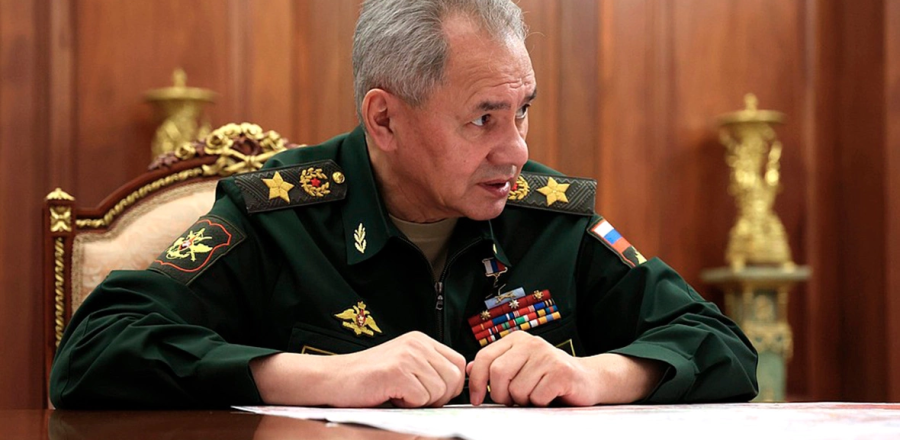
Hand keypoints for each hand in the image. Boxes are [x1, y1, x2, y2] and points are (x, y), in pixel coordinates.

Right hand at [251, 331, 465, 407]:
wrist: (333, 379)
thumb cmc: (366, 378)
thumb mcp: (404, 365)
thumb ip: (429, 369)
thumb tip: (459, 386)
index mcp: (421, 340)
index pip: (458, 363)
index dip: (451, 384)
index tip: (435, 395)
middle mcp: (417, 344)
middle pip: (454, 378)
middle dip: (439, 397)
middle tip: (414, 398)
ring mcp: (407, 356)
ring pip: (439, 391)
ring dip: (420, 402)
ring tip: (398, 394)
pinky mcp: (397, 371)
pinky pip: (422, 399)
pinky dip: (408, 405)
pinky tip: (391, 396)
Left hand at [466, 331, 664, 405]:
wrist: (587, 379)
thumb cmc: (549, 376)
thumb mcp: (519, 366)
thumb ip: (495, 365)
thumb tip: (468, 368)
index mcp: (516, 340)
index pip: (484, 357)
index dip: (476, 381)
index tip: (476, 399)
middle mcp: (531, 343)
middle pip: (498, 373)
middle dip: (500, 394)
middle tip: (511, 401)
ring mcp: (547, 356)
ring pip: (517, 389)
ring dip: (523, 400)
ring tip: (535, 395)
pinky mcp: (561, 372)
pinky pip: (536, 397)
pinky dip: (539, 403)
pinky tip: (549, 396)